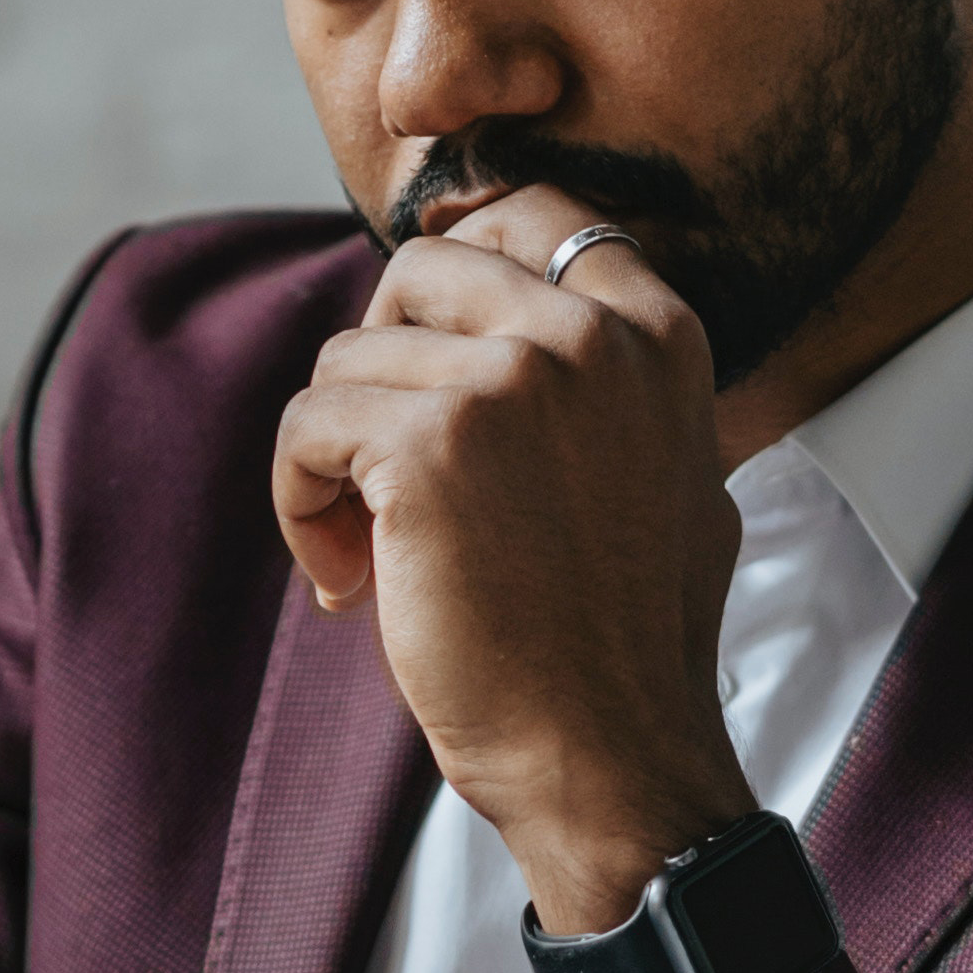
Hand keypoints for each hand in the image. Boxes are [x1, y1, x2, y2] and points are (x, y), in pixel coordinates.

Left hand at [272, 183, 750, 933]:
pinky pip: (307, 423)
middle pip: (421, 271)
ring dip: (334, 457)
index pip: (534, 215)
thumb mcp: (673, 475)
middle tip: (383, 468)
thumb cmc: (624, 642)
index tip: (421, 355)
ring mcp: (510, 381)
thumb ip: (612, 384)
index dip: (453, 277)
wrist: (610, 757)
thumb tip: (526, 311)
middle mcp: (589, 336)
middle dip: (380, 363)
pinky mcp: (426, 444)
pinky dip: (300, 499)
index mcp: (656, 334)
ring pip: (349, 358)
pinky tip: (346, 578)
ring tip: (371, 553)